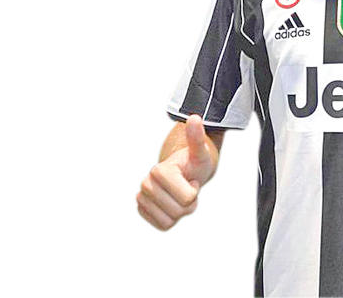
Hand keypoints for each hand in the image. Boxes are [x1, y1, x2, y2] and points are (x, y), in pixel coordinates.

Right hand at [136, 115, 215, 229]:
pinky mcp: (142, 210)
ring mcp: (141, 197)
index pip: (188, 198)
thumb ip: (197, 138)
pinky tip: (171, 204)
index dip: (194, 191)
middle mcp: (146, 183)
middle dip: (188, 203)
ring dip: (180, 211)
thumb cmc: (193, 162)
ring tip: (179, 194)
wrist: (183, 172)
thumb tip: (195, 118)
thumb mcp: (201, 152)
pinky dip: (171, 218)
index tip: (190, 179)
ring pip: (170, 220)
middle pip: (179, 211)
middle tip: (185, 186)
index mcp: (159, 170)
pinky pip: (163, 225)